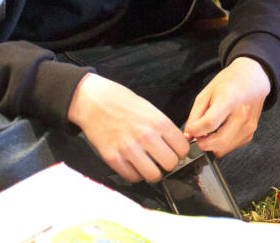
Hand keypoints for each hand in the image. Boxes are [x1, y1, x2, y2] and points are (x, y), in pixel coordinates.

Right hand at [67, 73, 189, 182]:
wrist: (96, 102)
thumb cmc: (125, 105)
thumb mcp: (152, 111)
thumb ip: (165, 129)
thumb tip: (179, 145)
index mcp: (159, 122)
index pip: (183, 148)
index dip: (181, 153)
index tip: (176, 153)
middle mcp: (146, 136)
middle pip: (171, 164)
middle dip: (169, 164)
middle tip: (163, 161)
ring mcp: (129, 148)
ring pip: (153, 175)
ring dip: (153, 173)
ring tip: (150, 167)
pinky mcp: (112, 158)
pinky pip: (132, 177)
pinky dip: (135, 175)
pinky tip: (134, 166)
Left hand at [183, 57, 271, 157]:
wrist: (254, 78)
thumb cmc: (230, 82)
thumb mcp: (207, 92)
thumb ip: (195, 115)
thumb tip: (189, 135)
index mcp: (229, 100)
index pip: (209, 124)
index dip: (195, 130)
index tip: (190, 130)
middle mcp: (242, 114)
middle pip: (218, 141)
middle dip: (202, 142)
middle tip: (198, 134)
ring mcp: (249, 125)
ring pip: (224, 149)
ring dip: (212, 145)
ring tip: (209, 132)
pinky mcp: (251, 133)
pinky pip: (231, 147)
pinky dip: (222, 144)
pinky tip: (221, 131)